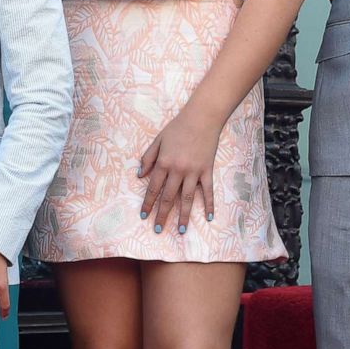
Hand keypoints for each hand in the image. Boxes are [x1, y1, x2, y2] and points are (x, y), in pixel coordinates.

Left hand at [138, 111, 218, 235]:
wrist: (202, 117)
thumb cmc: (178, 127)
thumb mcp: (158, 140)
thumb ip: (148, 158)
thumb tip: (140, 175)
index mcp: (164, 163)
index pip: (153, 188)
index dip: (148, 203)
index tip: (144, 216)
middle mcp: (178, 170)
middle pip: (168, 197)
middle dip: (162, 215)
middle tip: (158, 229)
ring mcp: (194, 171)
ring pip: (187, 198)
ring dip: (183, 216)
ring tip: (180, 231)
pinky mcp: (207, 170)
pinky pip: (208, 191)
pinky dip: (209, 204)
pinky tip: (208, 217)